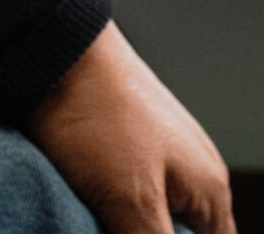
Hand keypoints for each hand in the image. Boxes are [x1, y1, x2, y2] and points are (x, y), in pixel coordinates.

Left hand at [27, 21, 233, 233]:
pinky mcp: (118, 142)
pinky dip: (106, 208)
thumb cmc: (98, 117)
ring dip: (119, 226)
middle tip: (105, 226)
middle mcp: (191, 171)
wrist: (53, 48)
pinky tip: (82, 209)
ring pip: (149, 216)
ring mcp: (156, 153)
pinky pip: (123, 191)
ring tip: (93, 219)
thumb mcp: (132, 200)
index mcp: (209, 190)